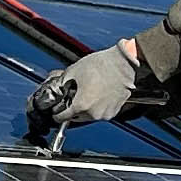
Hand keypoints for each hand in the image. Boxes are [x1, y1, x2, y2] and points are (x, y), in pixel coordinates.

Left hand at [28, 41, 146, 134]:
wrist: (123, 63)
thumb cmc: (103, 65)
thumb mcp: (73, 71)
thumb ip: (62, 83)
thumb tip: (57, 88)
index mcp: (82, 105)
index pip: (62, 117)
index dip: (57, 113)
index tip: (57, 112)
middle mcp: (94, 113)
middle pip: (76, 117)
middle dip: (73, 109)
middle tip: (73, 97)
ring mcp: (106, 113)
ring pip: (89, 116)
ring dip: (85, 108)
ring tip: (87, 92)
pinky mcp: (115, 110)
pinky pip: (101, 112)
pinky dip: (97, 106)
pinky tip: (97, 94)